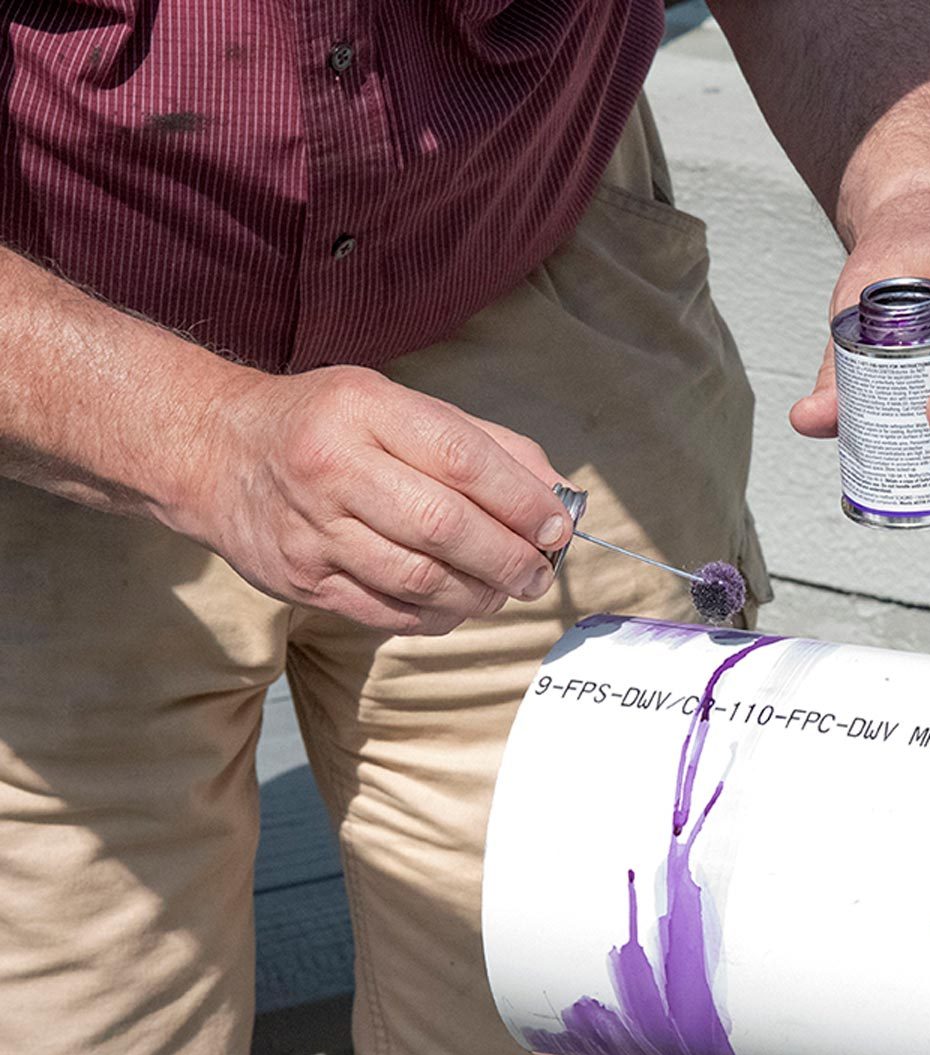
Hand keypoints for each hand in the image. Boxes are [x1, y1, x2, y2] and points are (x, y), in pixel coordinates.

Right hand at [185, 365, 572, 633]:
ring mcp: (312, 530)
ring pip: (418, 579)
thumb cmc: (325, 424)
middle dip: (508, 557)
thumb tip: (554, 494)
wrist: (213, 451)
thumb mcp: (396, 403)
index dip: (521, 500)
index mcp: (365, 409)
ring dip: (478, 593)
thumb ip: (480, 444)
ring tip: (505, 590)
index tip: (556, 526)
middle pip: (444, 526)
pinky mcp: (301, 580)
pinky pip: (386, 613)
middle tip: (539, 572)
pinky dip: (436, 616)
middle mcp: (333, 467)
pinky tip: (459, 605)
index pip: (462, 459)